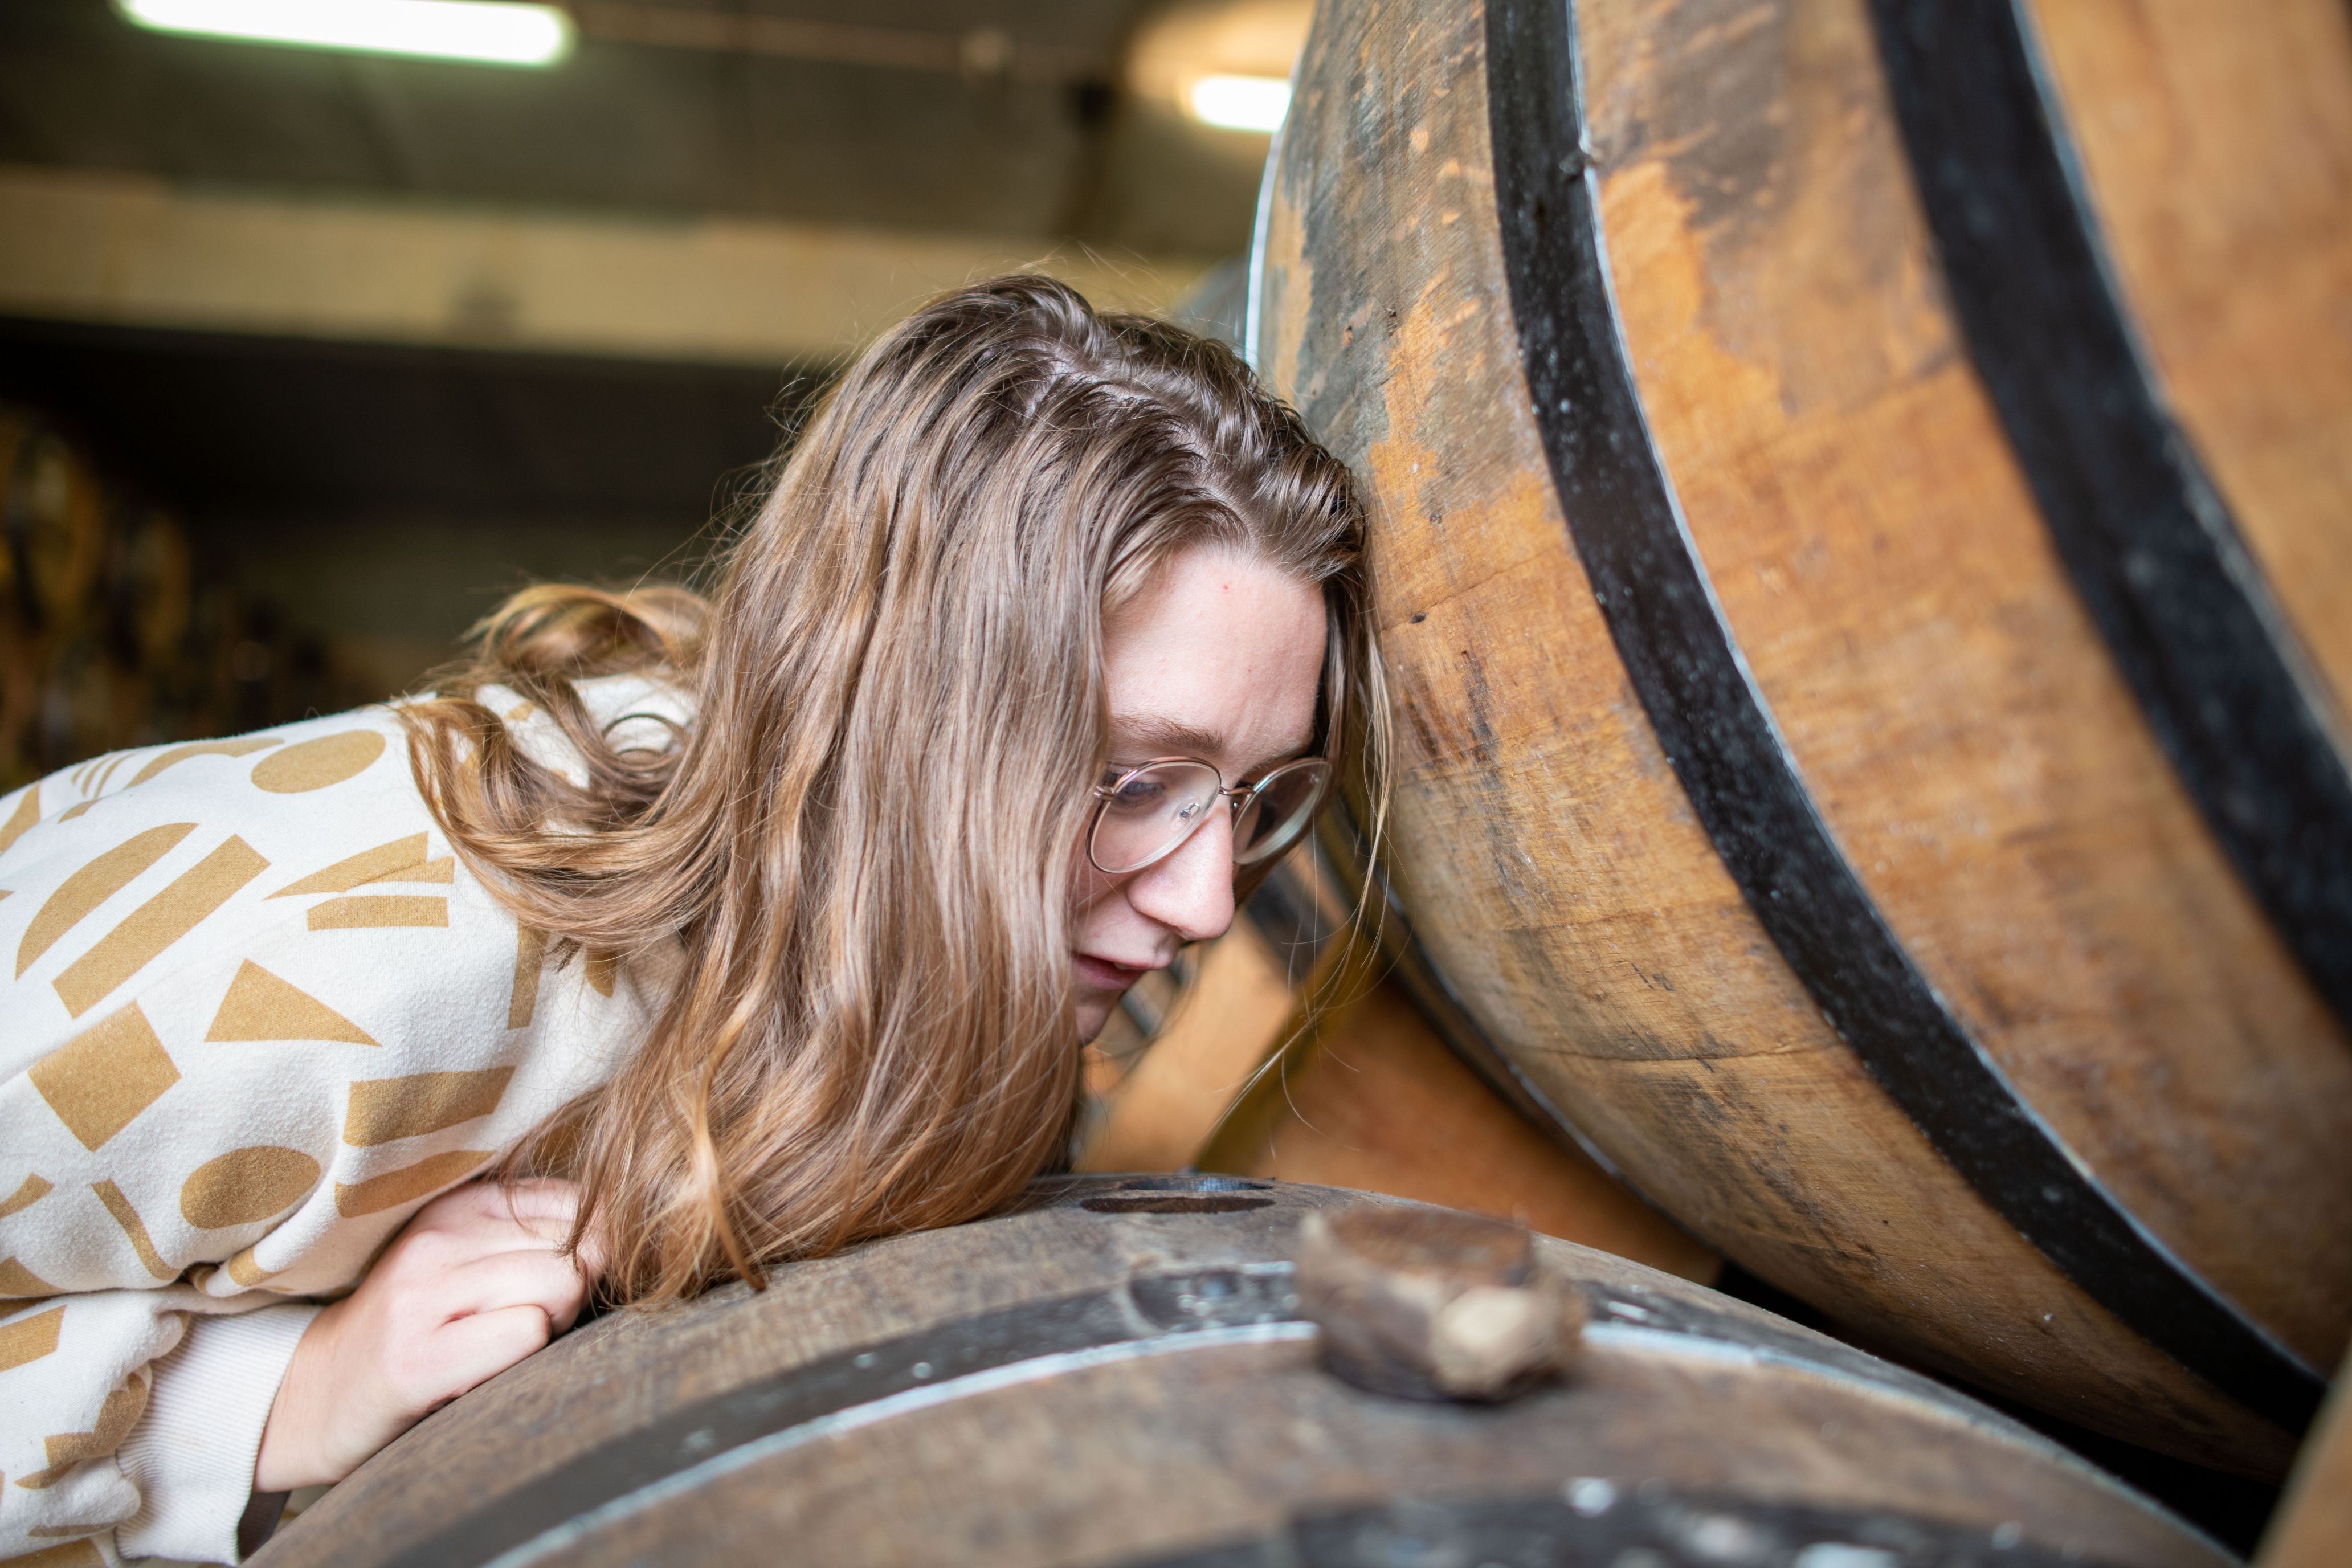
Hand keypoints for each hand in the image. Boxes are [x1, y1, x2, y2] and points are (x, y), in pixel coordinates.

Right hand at [254, 1178, 602, 1491]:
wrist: (321, 1393)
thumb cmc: (422, 1326)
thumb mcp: (473, 1260)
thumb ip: (543, 1235)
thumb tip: (625, 1232)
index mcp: (457, 1205)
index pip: (576, 1203)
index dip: (588, 1251)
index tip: (548, 1284)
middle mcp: (436, 1240)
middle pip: (576, 1249)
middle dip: (574, 1293)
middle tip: (523, 1324)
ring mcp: (421, 1298)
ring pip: (558, 1286)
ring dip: (551, 1326)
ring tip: (500, 1346)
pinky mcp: (416, 1360)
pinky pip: (525, 1335)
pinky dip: (522, 1360)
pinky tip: (479, 1372)